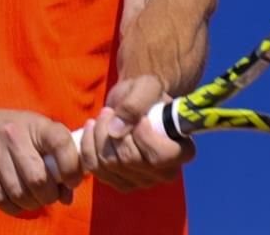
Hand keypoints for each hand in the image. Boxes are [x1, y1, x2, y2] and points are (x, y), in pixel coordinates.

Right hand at [0, 104, 82, 214]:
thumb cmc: (13, 131)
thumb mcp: (36, 131)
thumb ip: (57, 158)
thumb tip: (68, 194)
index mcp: (36, 124)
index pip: (60, 143)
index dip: (71, 167)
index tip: (72, 181)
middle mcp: (14, 134)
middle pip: (39, 179)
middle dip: (49, 195)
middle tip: (50, 194)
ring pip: (20, 194)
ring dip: (32, 203)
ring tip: (34, 196)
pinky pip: (3, 200)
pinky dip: (15, 206)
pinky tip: (17, 198)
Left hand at [79, 75, 194, 191]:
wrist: (134, 103)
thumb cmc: (147, 94)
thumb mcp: (146, 87)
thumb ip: (136, 103)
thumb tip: (115, 131)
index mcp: (182, 152)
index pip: (160, 157)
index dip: (143, 137)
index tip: (139, 118)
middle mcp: (165, 172)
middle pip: (129, 160)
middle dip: (112, 131)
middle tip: (109, 111)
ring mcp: (142, 181)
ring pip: (110, 164)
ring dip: (99, 135)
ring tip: (102, 116)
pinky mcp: (120, 183)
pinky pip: (96, 169)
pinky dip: (88, 146)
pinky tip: (91, 129)